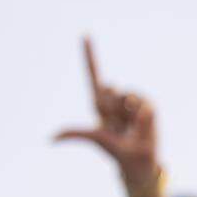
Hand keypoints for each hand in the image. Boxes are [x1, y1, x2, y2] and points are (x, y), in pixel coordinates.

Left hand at [54, 37, 157, 188]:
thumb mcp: (94, 139)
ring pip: (126, 94)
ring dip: (126, 111)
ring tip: (127, 126)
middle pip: (107, 88)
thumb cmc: (116, 151)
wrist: (138, 160)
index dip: (90, 56)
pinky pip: (142, 104)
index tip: (85, 35)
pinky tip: (140, 124)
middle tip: (113, 123)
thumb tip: (50, 138)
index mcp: (100, 105)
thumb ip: (75, 134)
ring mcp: (131, 101)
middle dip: (109, 104)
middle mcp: (115, 100)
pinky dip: (141, 116)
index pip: (94, 76)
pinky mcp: (146, 105)